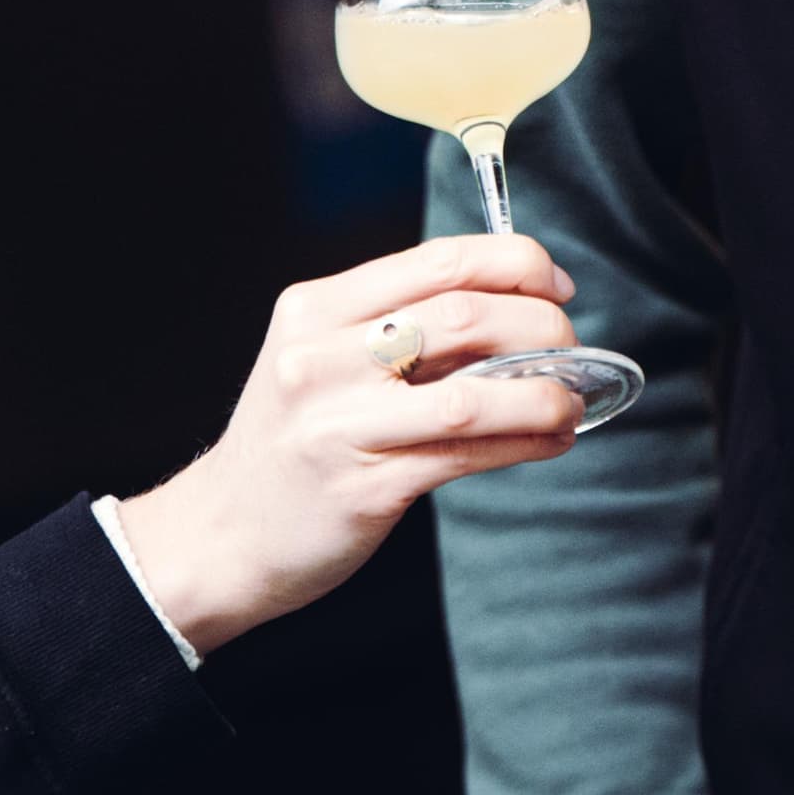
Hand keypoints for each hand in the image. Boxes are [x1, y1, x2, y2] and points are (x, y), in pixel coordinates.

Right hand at [114, 232, 583, 654]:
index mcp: (315, 309)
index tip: (555, 281)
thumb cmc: (292, 441)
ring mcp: (338, 424)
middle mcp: (320, 357)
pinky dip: (525, 441)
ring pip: (472, 392)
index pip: (437, 260)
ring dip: (544, 392)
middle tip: (571, 343)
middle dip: (540, 324)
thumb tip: (515, 307)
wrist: (221, 534)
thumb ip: (398, 327)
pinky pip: (466, 454)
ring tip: (572, 399)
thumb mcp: (320, 359)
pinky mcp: (362, 486)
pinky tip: (551, 438)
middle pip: (461, 315)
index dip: (515, 262)